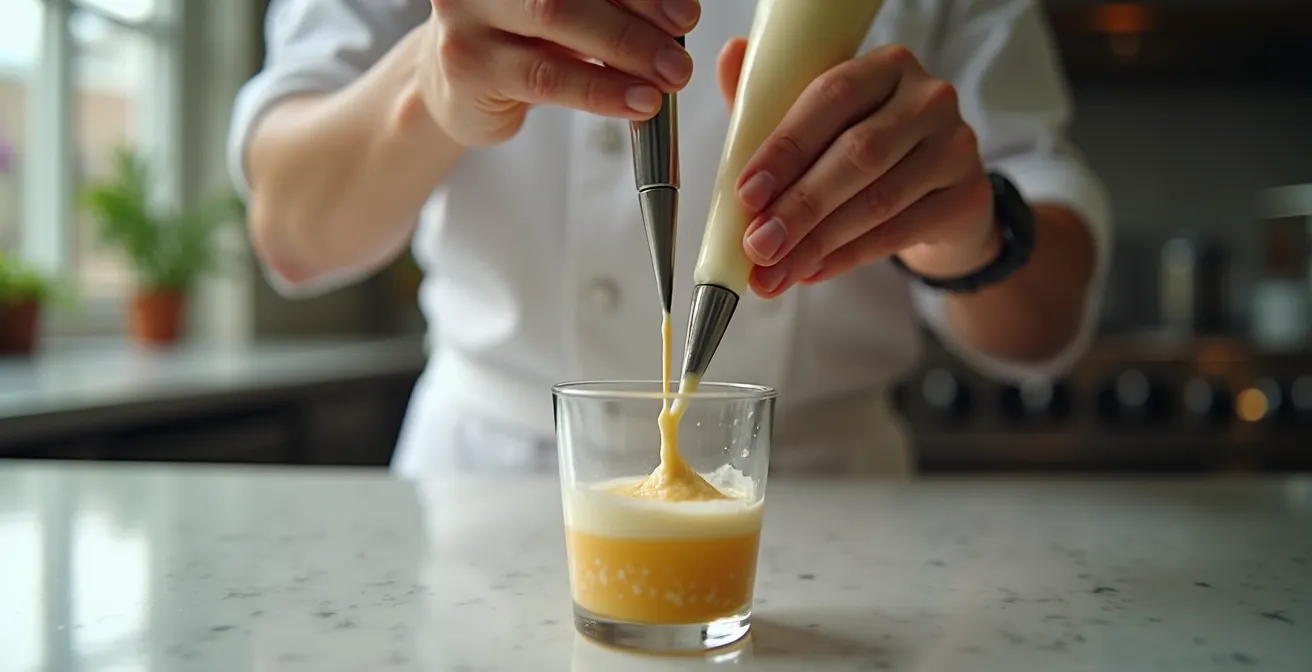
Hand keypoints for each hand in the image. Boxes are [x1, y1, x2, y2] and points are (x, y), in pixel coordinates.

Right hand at [420, 0, 698, 147]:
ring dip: (625, 53)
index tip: (685, 12)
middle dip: (638, 18)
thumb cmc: (525, 36)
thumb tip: (679, 13)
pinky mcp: (468, 62)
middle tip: (681, 53)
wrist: (457, 83)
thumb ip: (612, 2)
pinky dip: (599, 91)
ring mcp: (468, 10)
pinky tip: (636, 101)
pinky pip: (546, 77)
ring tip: (668, 78)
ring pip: (557, 19)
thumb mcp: (571, 7)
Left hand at [715, 39, 999, 297]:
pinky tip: (812, 271)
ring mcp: (956, 146)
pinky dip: (848, 257)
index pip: (832, 98)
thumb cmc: (864, 147)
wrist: (936, 194)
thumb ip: (773, 100)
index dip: (786, 148)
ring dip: (817, 242)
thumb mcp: (818, 121)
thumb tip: (728, 57)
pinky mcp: (968, 195)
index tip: (746, 193)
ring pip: (878, 200)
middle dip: (799, 206)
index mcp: (885, 66)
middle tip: (758, 245)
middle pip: (857, 154)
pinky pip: (899, 232)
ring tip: (774, 271)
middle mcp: (928, 98)